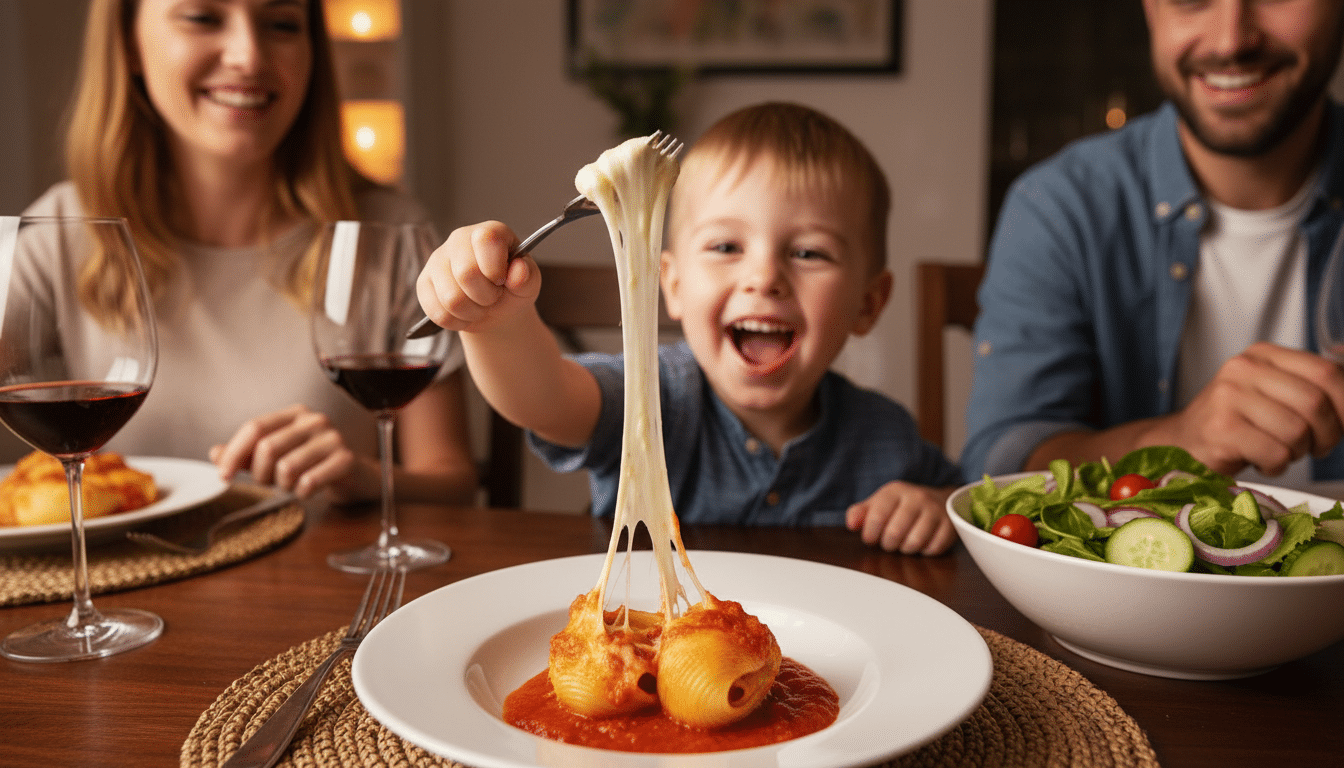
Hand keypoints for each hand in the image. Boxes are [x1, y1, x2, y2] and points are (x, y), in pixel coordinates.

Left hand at [209, 404, 365, 500]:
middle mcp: (314, 420)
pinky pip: (310, 481)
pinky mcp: (346, 459)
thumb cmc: (313, 464)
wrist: (356, 477)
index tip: (223, 476)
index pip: (255, 427)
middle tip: (270, 483)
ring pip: (287, 468)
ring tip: (293, 485)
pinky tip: (309, 490)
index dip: (233, 453)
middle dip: (261, 474)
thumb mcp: (277, 457)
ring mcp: (332, 438)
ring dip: (283, 486)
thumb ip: (245, 454)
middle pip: (267, 448)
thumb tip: (214, 454)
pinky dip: (302, 493)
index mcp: (294, 414)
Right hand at [415, 221, 541, 332]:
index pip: (486, 240)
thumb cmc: (513, 289)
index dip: (495, 268)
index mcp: (489, 232)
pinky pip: (437, 312)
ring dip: (472, 312)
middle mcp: (459, 239)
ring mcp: (437, 260)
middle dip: (486, 296)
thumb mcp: (528, 284)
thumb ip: (527, 277)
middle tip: (493, 297)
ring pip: (451, 298)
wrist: (495, 308)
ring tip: (480, 306)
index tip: (502, 281)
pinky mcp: (424, 283)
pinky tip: (465, 313)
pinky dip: (457, 322)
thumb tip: (519, 270)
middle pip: (466, 274)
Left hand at [845, 481, 957, 555]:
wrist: (938, 499)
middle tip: (888, 542)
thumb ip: (860, 513)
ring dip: (905, 549)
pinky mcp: (950, 525)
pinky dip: (924, 551)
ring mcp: (935, 510)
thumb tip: (851, 524)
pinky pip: (933, 548)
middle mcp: (917, 497)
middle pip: (894, 533)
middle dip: (887, 544)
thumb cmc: (901, 506)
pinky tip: (921, 543)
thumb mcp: (878, 503)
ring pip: (914, 543)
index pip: (877, 517)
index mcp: (895, 491)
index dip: (870, 534)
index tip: (870, 538)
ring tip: (904, 542)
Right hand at [1147, 342, 1343, 475]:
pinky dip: (1276, 465)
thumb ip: (1309, 387)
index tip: (1341, 424)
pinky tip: (1260, 460)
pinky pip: (1275, 453)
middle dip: (1326, 434)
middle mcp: (1243, 369)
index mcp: (1262, 354)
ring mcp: (1228, 397)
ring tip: (1278, 452)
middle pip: (1314, 403)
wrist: (1180, 442)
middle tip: (1314, 447)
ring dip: (1296, 453)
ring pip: (1297, 431)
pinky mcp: (1220, 429)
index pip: (1326, 371)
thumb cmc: (1235, 423)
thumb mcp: (1272, 393)